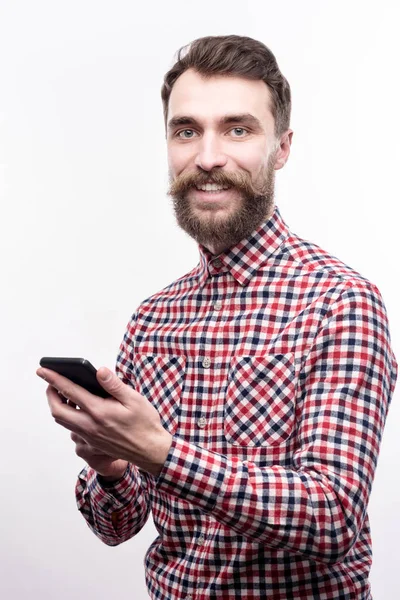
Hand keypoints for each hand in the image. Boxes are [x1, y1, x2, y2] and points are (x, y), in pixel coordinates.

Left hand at [36, 366, 172, 476]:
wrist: (150, 451)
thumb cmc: (145, 424)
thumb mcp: (134, 399)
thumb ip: (114, 385)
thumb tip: (99, 371)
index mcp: (99, 412)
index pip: (70, 392)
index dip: (54, 379)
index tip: (43, 370)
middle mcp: (90, 425)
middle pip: (57, 410)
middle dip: (49, 394)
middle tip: (51, 381)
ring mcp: (89, 436)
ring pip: (62, 421)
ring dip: (57, 405)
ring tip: (62, 391)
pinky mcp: (92, 442)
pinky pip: (71, 428)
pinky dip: (67, 415)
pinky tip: (77, 406)